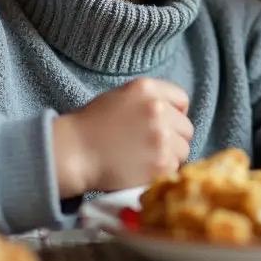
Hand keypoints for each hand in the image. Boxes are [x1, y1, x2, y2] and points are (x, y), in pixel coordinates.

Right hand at [52, 78, 193, 197]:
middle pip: (186, 127)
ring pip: (183, 150)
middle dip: (174, 137)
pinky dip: (162, 172)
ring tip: (146, 159)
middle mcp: (158, 109)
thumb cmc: (93, 125)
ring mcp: (161, 136)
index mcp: (148, 89)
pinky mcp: (161, 163)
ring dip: (170, 156)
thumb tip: (176, 113)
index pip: (182, 100)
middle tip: (152, 146)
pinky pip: (175, 168)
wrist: (74, 152)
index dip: (174, 114)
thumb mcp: (123, 96)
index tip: (164, 124)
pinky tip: (143, 169)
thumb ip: (151, 99)